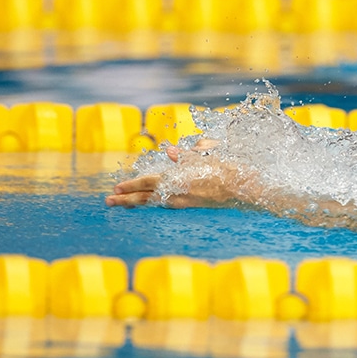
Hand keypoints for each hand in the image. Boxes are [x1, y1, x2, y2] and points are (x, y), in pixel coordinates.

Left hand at [105, 139, 249, 208]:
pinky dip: (155, 203)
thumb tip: (170, 152)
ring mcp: (185, 202)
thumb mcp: (208, 156)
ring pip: (156, 202)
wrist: (248, 189)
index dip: (131, 185)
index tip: (117, 187)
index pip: (148, 181)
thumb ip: (187, 155)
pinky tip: (151, 202)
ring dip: (138, 203)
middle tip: (109, 201)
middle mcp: (179, 193)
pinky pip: (167, 204)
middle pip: (147, 197)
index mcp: (180, 179)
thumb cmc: (230, 169)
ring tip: (123, 204)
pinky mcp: (193, 205)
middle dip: (126, 199)